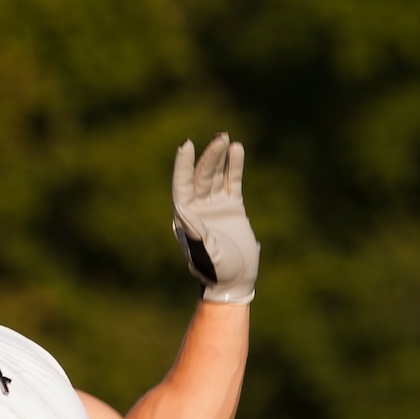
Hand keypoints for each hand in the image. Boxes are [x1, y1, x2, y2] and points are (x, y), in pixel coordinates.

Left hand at [172, 133, 258, 302]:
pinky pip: (232, 181)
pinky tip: (237, 149)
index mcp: (185, 216)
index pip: (182, 185)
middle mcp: (198, 206)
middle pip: (201, 175)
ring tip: (226, 138)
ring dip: (219, 157)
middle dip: (209, 157)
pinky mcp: (232, 206)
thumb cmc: (216, 271)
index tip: (186, 146)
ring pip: (216, 174)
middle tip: (219, 139)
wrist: (236, 280)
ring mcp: (215, 204)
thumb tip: (182, 209)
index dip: (183, 165)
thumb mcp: (206, 253)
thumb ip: (195, 232)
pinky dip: (234, 166)